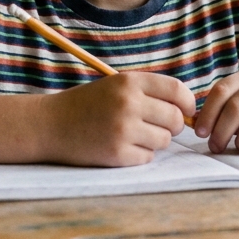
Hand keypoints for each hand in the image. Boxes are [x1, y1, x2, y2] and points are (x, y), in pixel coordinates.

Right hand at [39, 73, 195, 166]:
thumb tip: (189, 111)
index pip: (177, 90)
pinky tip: (121, 147)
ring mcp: (123, 129)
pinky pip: (147, 157)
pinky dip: (139, 155)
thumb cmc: (87, 105)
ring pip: (164, 140)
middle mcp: (128, 103)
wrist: (49, 125)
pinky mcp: (117, 153)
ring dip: (155, 141)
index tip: (187, 111)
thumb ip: (149, 93)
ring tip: (133, 135)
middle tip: (158, 127)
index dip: (188, 102)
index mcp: (129, 82)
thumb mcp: (116, 86)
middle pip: (175, 119)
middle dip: (173, 126)